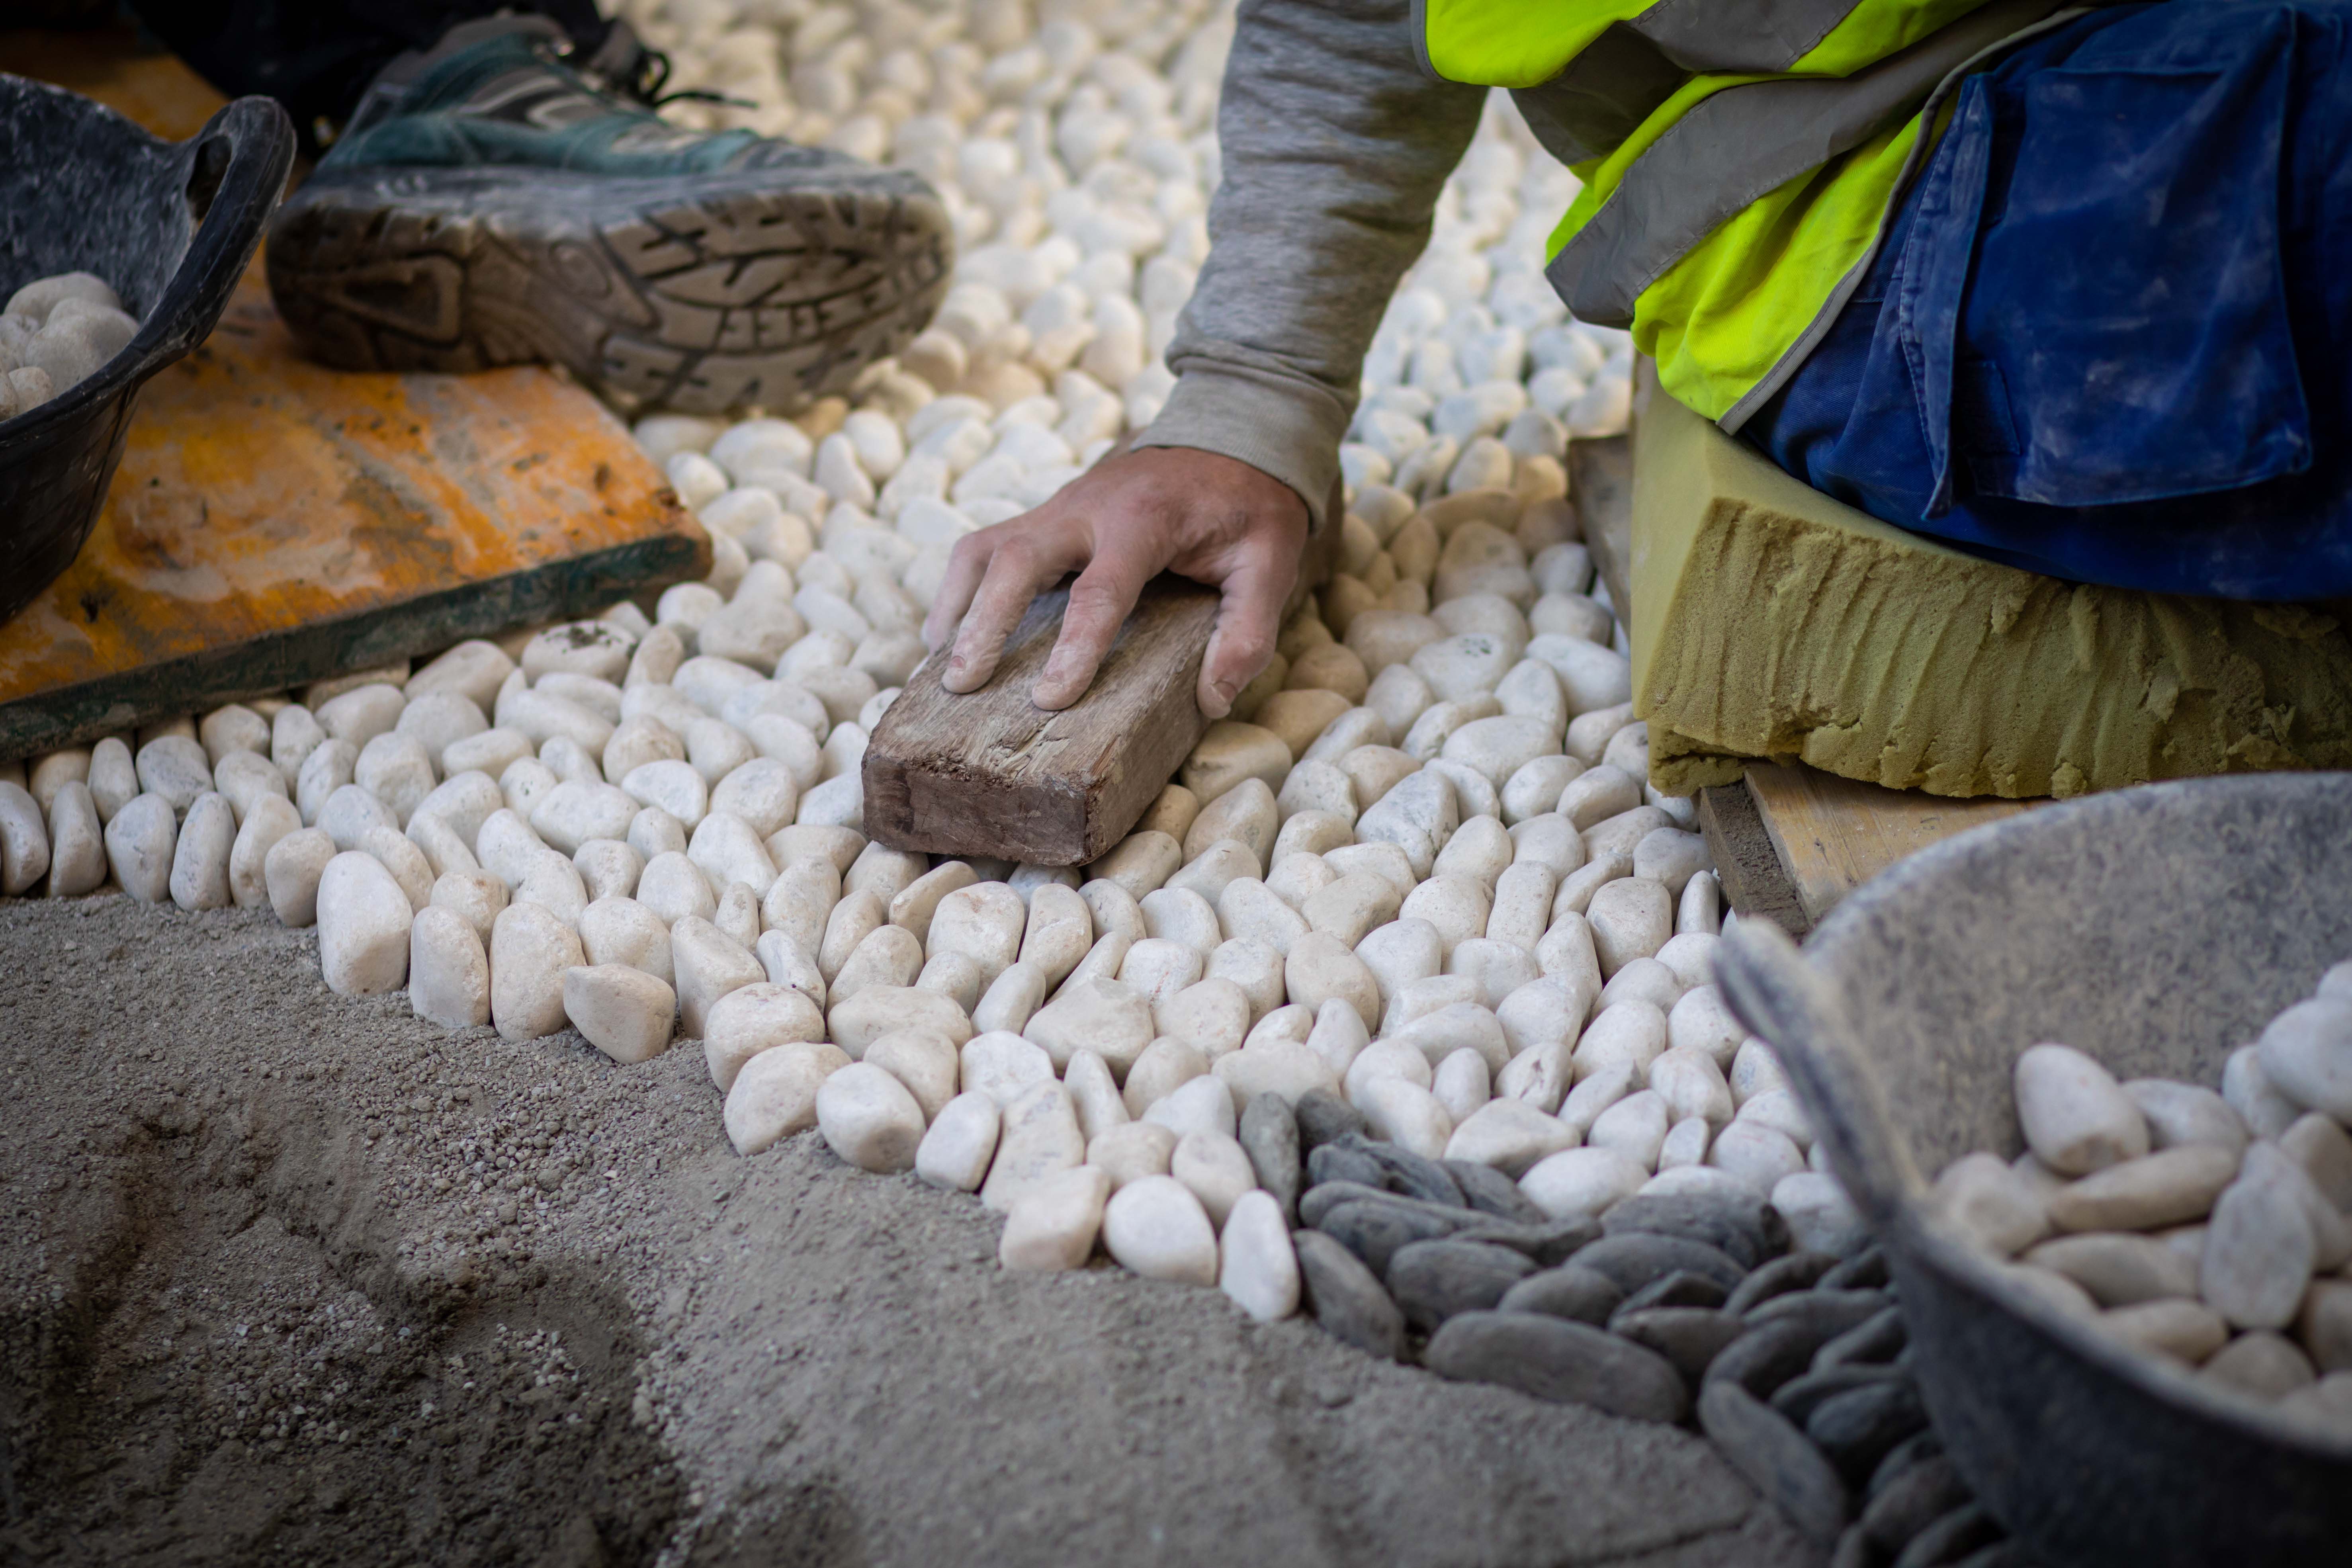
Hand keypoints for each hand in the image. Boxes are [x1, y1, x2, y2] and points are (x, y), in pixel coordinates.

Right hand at [921, 446, 1309, 716]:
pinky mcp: (1046, 515)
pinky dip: (960, 589)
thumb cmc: (1249, 507)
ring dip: (958, 604)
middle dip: (985, 622)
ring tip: (940, 666)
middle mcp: (1088, 507)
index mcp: (1144, 520)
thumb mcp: (1272, 562)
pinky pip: (986, 547)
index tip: (1048, 699)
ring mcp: (1059, 507)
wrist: (1231, 436)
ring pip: (985, 547)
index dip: (1073, 648)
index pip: (1099, 591)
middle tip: (961, 683)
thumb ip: (1248, 630)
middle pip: (1017, 559)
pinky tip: (950, 635)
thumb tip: (1212, 700)